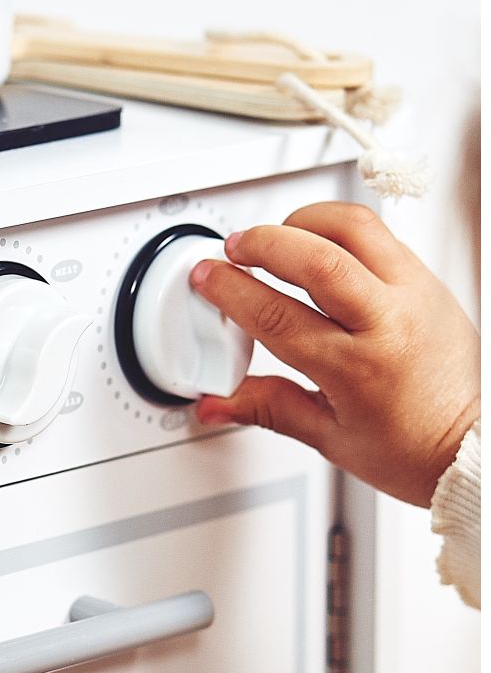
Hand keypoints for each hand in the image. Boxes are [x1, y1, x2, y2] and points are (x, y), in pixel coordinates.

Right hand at [190, 202, 479, 505]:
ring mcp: (413, 294)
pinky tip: (319, 245)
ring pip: (355, 228)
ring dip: (306, 222)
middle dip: (264, 242)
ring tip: (277, 236)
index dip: (233, 291)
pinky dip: (341, 231)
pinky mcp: (428, 281)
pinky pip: (381, 236)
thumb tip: (217, 403)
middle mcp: (388, 323)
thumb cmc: (414, 450)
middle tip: (236, 247)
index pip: (279, 315)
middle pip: (317, 257)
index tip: (209, 279)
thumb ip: (267, 408)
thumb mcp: (329, 437)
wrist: (472, 445)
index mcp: (357, 370)